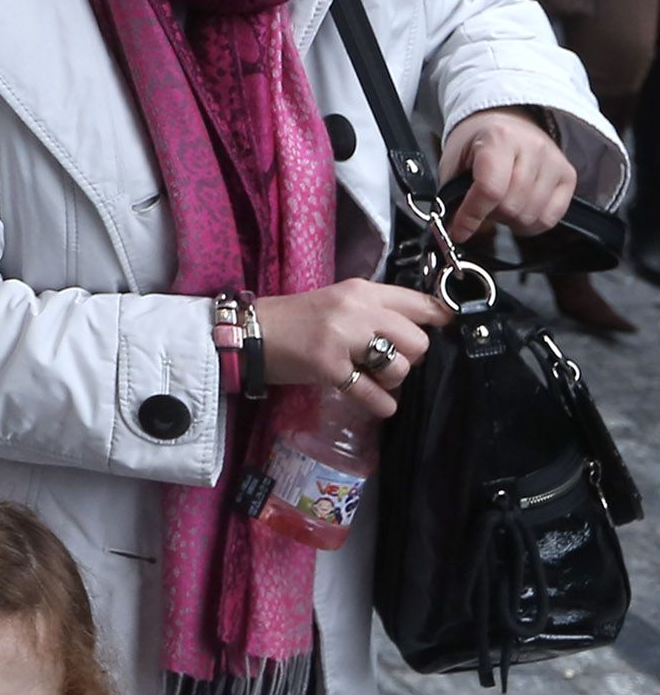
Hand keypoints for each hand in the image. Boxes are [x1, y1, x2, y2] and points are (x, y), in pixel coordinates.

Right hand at [253, 279, 445, 420]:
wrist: (248, 334)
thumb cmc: (295, 320)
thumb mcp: (338, 302)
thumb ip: (374, 311)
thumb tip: (419, 331)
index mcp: (360, 290)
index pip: (419, 302)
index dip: (439, 319)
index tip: (445, 329)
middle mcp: (356, 309)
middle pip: (418, 340)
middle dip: (410, 357)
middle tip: (386, 360)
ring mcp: (342, 338)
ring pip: (400, 367)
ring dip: (392, 380)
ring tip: (370, 377)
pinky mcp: (329, 367)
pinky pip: (375, 395)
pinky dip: (381, 404)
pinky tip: (376, 402)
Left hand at [440, 107, 576, 237]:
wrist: (505, 121)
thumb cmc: (477, 141)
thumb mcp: (454, 159)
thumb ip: (452, 192)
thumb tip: (455, 228)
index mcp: (498, 138)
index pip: (489, 189)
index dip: (471, 216)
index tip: (458, 231)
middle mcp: (533, 148)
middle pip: (511, 205)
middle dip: (489, 215)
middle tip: (480, 205)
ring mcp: (555, 162)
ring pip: (531, 215)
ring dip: (509, 220)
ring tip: (499, 203)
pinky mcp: (569, 176)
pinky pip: (550, 218)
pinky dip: (530, 223)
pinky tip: (519, 209)